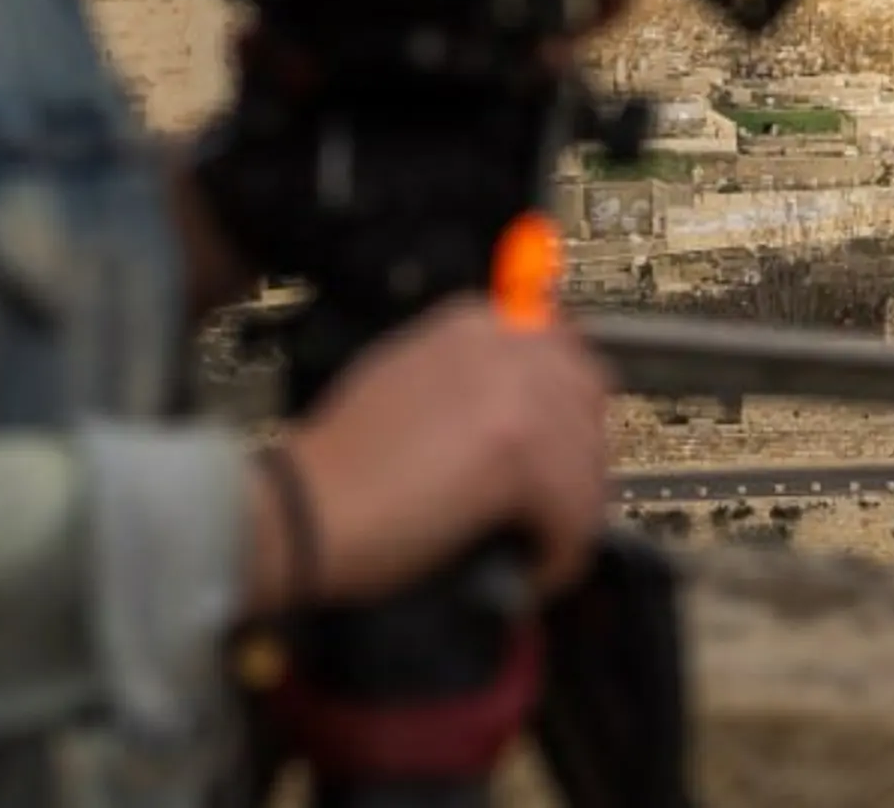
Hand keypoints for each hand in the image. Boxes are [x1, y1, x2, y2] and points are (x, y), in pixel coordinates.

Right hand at [257, 298, 612, 612]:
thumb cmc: (339, 464)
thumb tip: (534, 406)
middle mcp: (505, 344)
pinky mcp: (519, 457)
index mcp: (476, 320)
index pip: (568, 355)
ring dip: (569, 521)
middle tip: (550, 514)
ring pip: (590, 468)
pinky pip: (576, 516)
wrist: (303, 509)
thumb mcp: (407, 380)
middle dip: (577, 466)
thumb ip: (471, 377)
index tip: (559, 455)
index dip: (568, 415)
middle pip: (590, 408)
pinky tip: (528, 573)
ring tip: (534, 552)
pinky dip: (559, 557)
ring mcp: (516, 396)